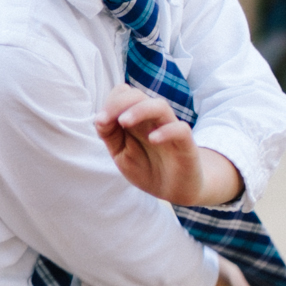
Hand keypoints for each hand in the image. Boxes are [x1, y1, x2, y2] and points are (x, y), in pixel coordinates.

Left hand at [95, 87, 237, 206]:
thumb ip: (110, 135)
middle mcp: (153, 120)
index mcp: (136, 119)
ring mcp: (170, 129)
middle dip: (119, 103)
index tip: (100, 121)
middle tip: (104, 120)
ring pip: (160, 106)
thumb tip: (99, 118)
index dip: (111, 102)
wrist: (174, 191)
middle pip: (138, 96)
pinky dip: (166, 131)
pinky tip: (152, 139)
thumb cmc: (147, 168)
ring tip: (123, 122)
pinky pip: (180, 129)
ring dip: (139, 110)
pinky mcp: (186, 144)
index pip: (124, 94)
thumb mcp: (121, 154)